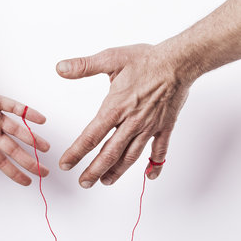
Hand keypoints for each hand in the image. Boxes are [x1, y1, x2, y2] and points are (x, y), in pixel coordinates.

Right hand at [0, 61, 49, 190]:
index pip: (0, 162)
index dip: (14, 172)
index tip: (27, 182)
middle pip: (13, 150)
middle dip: (29, 162)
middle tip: (45, 172)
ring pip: (18, 130)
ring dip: (32, 139)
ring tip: (46, 148)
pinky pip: (14, 107)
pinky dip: (27, 112)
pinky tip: (41, 119)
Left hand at [56, 43, 193, 187]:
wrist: (180, 61)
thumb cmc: (147, 59)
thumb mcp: (111, 58)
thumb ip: (84, 66)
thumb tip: (60, 68)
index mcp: (115, 108)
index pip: (91, 136)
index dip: (76, 152)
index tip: (66, 164)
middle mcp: (131, 122)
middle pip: (110, 153)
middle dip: (94, 170)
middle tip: (84, 182)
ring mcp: (149, 127)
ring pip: (131, 156)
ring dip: (117, 171)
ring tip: (106, 181)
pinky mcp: (165, 127)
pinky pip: (160, 151)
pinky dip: (155, 165)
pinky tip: (149, 176)